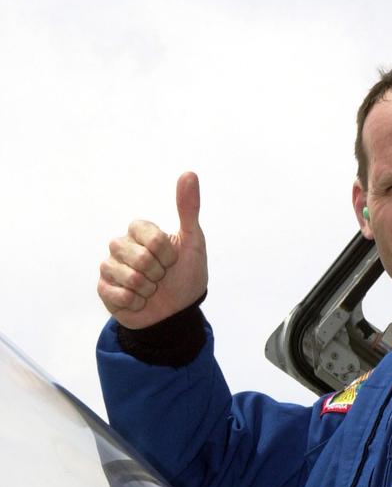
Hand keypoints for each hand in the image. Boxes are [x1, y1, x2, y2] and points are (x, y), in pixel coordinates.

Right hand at [97, 172, 208, 327]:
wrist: (177, 313)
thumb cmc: (185, 276)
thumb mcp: (193, 243)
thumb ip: (189, 209)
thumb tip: (190, 173)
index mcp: (139, 231)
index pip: (151, 237)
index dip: (167, 254)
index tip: (172, 260)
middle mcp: (121, 245)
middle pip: (140, 258)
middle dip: (158, 273)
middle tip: (161, 277)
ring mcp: (110, 267)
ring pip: (129, 277)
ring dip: (148, 289)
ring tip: (150, 289)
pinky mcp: (103, 289)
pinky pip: (120, 295)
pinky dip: (137, 303)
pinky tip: (139, 301)